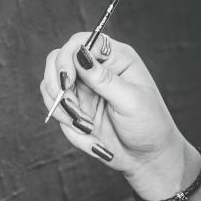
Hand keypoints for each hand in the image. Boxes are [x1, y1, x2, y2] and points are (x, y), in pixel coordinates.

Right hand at [40, 32, 200, 200]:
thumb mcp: (131, 101)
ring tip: (86, 127)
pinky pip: (55, 110)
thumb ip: (103, 79)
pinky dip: (67, 126)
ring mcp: (81, 88)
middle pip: (56, 61)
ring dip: (63, 111)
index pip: (80, 42)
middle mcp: (94, 69)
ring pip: (50, 87)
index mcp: (115, 58)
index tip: (67, 81)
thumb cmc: (149, 126)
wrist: (146, 158)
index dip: (67, 57)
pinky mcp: (73, 107)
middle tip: (71, 108)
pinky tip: (88, 135)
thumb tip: (80, 55)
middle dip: (57, 86)